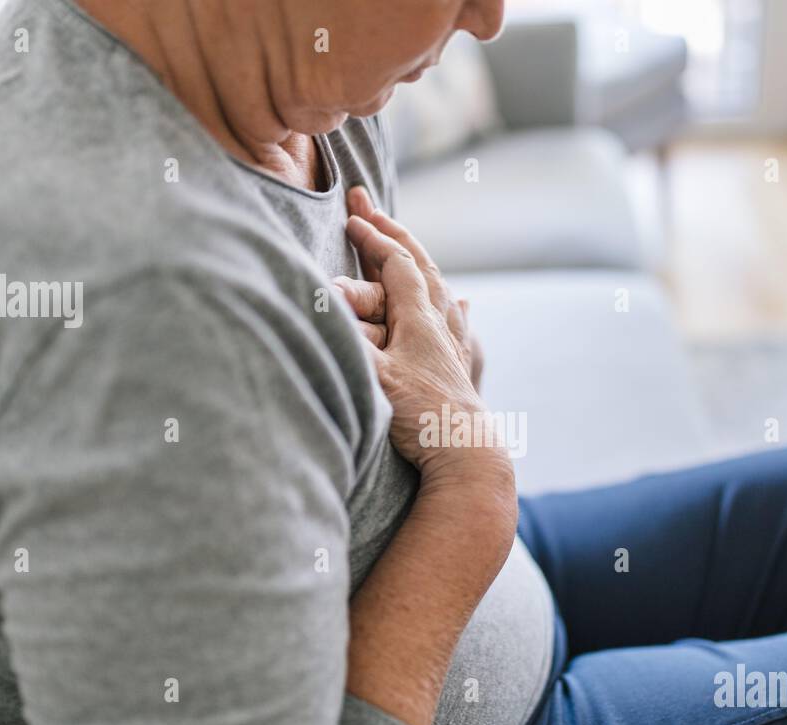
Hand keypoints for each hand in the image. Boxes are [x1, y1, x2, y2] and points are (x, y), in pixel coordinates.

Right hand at [337, 193, 507, 484]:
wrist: (466, 455)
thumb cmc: (420, 417)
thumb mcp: (373, 377)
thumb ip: (347, 338)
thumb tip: (320, 300)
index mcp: (421, 320)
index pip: (396, 264)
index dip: (373, 238)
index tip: (352, 216)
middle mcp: (442, 325)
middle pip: (421, 264)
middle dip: (393, 232)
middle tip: (370, 208)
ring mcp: (454, 345)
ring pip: (438, 287)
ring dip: (418, 261)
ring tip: (408, 246)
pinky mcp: (459, 366)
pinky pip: (455, 317)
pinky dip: (447, 299)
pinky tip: (458, 303)